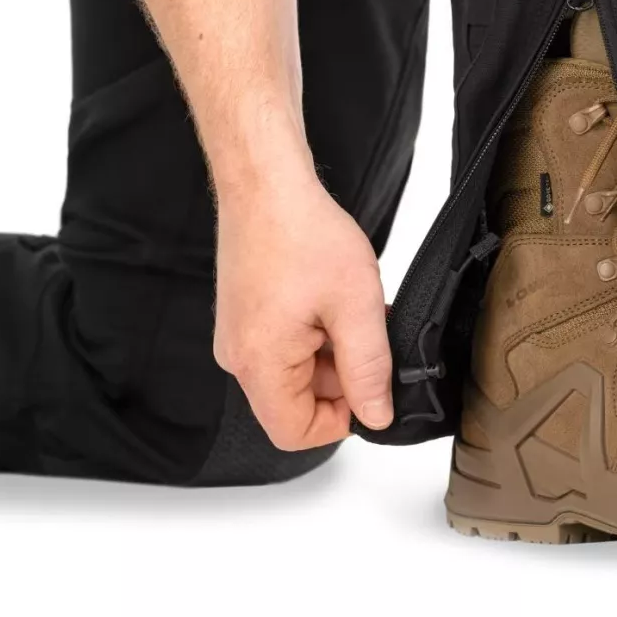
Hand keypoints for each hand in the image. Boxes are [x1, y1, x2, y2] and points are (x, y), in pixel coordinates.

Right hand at [212, 155, 392, 449]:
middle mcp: (238, 357)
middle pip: (296, 403)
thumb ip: (370, 369)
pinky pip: (286, 347)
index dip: (341, 420)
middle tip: (367, 332)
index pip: (296, 433)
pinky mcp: (245, 317)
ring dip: (333, 352)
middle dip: (342, 378)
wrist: (266, 184)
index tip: (369, 384)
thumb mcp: (356, 306)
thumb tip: (377, 416)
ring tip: (352, 309)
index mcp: (259, 363)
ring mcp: (238, 336)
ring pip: (295, 373)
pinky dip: (318, 333)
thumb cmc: (302, 231)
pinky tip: (336, 301)